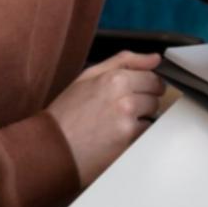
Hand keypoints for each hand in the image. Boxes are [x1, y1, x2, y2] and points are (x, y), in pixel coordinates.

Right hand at [44, 51, 163, 184]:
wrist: (52, 148)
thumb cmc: (67, 112)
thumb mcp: (88, 76)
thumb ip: (125, 61)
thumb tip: (155, 58)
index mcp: (115, 78)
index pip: (152, 77)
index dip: (145, 84)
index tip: (136, 89)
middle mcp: (125, 98)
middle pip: (155, 96)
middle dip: (144, 100)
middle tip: (121, 107)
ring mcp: (128, 121)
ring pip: (152, 114)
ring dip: (140, 117)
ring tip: (115, 122)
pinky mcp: (128, 141)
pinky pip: (145, 133)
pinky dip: (135, 134)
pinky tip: (115, 135)